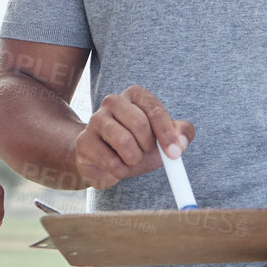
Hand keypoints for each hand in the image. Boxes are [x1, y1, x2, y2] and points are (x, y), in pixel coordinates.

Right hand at [73, 85, 194, 189]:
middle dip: (148, 147)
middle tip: (145, 154)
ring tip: (130, 159)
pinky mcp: (84, 141)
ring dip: (133, 159)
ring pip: (123, 141)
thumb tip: (182, 142)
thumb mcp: (163, 139)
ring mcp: (95, 119)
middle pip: (139, 124)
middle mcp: (113, 101)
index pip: (154, 109)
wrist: (105, 162)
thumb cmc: (138, 145)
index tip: (174, 153)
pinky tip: (115, 167)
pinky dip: (120, 171)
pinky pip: (110, 161)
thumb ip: (181, 135)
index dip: (167, 133)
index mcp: (135, 95)